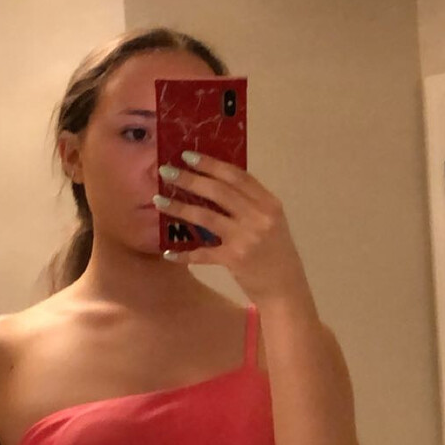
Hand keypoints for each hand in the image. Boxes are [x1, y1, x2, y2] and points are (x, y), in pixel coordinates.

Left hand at [155, 151, 307, 303]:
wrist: (286, 289)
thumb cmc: (277, 253)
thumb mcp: (271, 222)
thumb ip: (250, 204)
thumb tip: (215, 184)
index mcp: (269, 203)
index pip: (237, 176)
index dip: (211, 164)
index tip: (188, 155)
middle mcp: (258, 217)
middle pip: (218, 191)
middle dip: (190, 179)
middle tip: (166, 171)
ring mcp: (246, 238)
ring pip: (205, 216)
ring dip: (179, 207)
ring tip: (158, 200)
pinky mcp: (234, 259)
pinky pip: (203, 252)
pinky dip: (184, 253)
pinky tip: (168, 252)